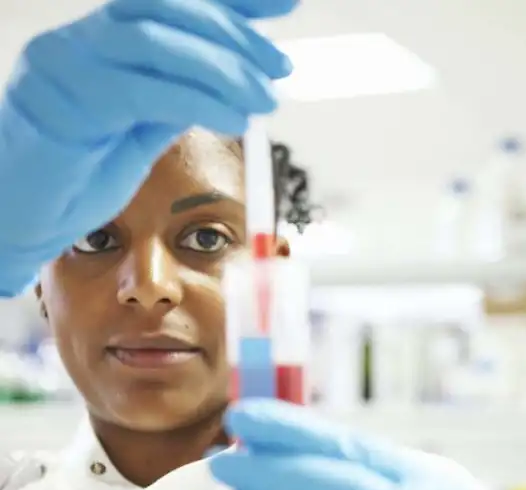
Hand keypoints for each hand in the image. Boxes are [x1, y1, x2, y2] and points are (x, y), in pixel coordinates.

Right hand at [0, 0, 296, 294]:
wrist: (15, 219)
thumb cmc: (74, 180)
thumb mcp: (138, 131)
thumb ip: (174, 99)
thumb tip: (228, 82)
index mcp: (104, 42)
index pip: (173, 3)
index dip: (233, 0)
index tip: (286, 1)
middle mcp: (83, 40)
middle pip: (167, 7)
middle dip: (235, 32)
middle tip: (281, 65)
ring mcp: (68, 64)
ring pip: (155, 39)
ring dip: (223, 66)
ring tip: (265, 97)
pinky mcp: (64, 101)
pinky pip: (140, 89)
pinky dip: (197, 98)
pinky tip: (235, 116)